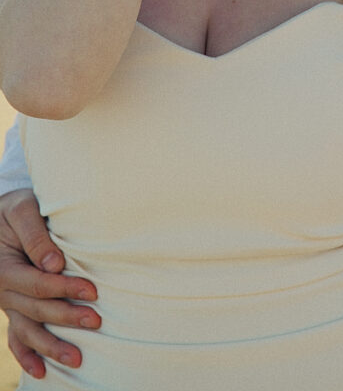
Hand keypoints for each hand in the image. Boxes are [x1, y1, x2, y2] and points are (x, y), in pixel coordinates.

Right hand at [0, 190, 99, 378]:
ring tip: (77, 359)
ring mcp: (7, 302)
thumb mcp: (22, 208)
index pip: (38, 284)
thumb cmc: (15, 207)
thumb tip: (55, 264)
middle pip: (37, 309)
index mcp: (4, 267)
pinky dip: (26, 355)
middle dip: (67, 317)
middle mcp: (2, 290)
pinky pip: (15, 336)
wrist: (1, 216)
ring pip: (28, 330)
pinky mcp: (12, 307)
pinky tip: (40, 372)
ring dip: (51, 346)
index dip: (65, 289)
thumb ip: (36, 235)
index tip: (92, 292)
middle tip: (96, 321)